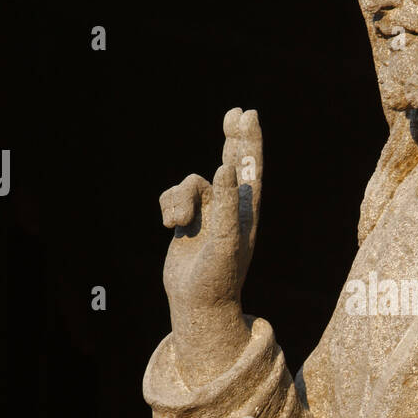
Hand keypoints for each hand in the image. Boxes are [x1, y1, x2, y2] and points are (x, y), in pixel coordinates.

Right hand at [159, 107, 262, 385]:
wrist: (196, 304)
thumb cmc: (217, 278)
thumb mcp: (226, 243)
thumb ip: (225, 205)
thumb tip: (224, 167)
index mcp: (245, 212)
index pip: (250, 169)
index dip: (249, 141)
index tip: (248, 114)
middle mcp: (228, 208)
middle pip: (231, 163)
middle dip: (231, 138)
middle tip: (234, 114)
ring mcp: (206, 213)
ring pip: (189, 183)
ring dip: (179, 198)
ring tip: (178, 222)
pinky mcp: (186, 220)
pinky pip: (171, 196)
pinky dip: (167, 207)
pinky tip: (171, 227)